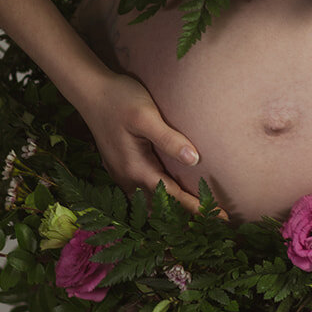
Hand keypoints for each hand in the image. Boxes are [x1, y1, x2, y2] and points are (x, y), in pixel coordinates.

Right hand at [79, 71, 214, 216]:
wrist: (90, 90)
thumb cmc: (119, 98)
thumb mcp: (146, 115)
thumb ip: (168, 139)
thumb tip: (194, 159)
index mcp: (136, 168)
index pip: (173, 196)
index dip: (198, 208)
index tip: (222, 218)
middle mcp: (126, 178)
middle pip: (160, 207)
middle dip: (185, 215)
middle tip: (213, 220)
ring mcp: (120, 174)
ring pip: (148, 203)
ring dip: (170, 210)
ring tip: (194, 214)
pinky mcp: (119, 167)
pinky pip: (140, 193)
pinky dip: (158, 200)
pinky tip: (168, 196)